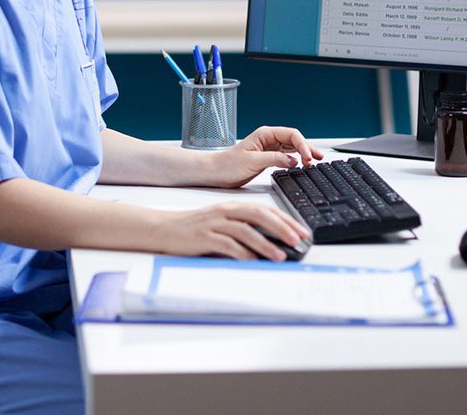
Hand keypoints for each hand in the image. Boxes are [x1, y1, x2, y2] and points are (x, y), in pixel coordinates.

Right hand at [156, 200, 311, 260]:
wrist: (165, 228)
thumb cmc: (195, 228)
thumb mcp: (221, 222)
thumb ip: (243, 228)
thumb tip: (272, 243)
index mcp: (232, 206)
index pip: (264, 209)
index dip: (285, 219)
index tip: (302, 231)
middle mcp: (225, 211)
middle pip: (258, 215)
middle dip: (281, 228)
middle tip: (298, 240)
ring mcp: (214, 223)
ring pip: (245, 230)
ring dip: (265, 243)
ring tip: (280, 256)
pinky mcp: (204, 237)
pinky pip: (227, 245)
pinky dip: (241, 253)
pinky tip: (252, 261)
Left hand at [205, 126, 323, 188]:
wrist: (215, 173)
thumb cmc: (228, 165)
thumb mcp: (252, 162)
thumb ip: (274, 159)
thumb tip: (293, 160)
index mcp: (265, 134)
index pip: (291, 134)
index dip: (303, 145)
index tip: (307, 158)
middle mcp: (268, 139)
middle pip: (295, 140)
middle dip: (307, 148)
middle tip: (318, 159)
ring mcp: (269, 148)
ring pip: (293, 148)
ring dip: (304, 154)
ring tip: (314, 162)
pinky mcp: (268, 158)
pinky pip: (287, 156)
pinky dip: (297, 160)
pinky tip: (302, 165)